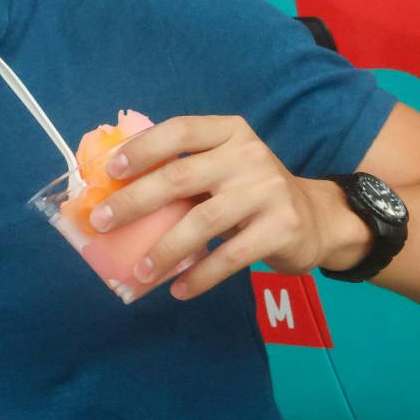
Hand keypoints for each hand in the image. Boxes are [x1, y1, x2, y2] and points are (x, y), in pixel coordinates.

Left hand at [88, 115, 360, 300]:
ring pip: (202, 221)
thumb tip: (115, 196)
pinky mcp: (281, 229)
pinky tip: (178, 289)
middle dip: (134, 202)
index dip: (142, 148)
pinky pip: (230, 256)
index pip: (180, 131)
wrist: (317, 219)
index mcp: (229, 132)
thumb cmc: (251, 192)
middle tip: (102, 222)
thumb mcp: (225, 167)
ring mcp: (267, 191)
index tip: (110, 170)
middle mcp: (249, 156)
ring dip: (164, 249)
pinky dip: (200, 276)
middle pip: (180, 177)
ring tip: (139, 270)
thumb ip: (185, 172)